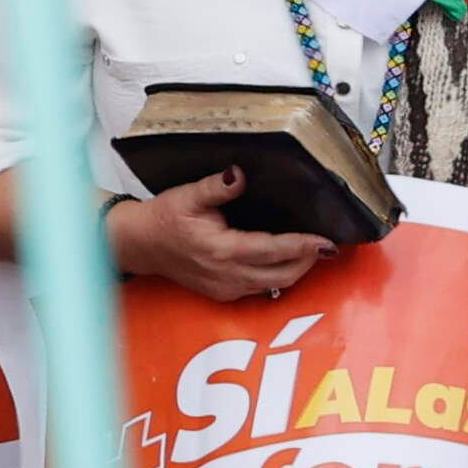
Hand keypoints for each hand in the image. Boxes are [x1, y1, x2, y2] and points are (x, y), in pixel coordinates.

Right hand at [107, 178, 335, 305]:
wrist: (141, 245)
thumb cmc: (164, 218)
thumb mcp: (188, 195)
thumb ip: (217, 186)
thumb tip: (240, 174)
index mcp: (222, 250)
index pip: (274, 250)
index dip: (304, 246)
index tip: (327, 241)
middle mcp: (228, 275)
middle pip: (282, 275)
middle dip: (308, 261)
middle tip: (327, 244)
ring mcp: (226, 288)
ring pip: (275, 285)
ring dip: (297, 270)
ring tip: (313, 251)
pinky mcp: (224, 293)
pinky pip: (261, 289)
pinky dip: (280, 275)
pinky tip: (287, 260)